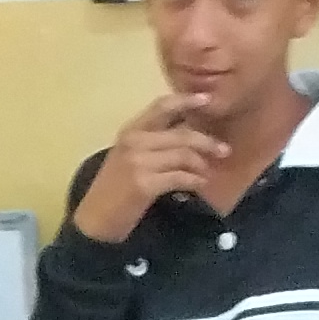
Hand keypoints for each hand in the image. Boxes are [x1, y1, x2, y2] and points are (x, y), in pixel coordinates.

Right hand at [72, 92, 232, 243]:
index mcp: (130, 131)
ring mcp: (138, 162)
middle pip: (181, 134)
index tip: (207, 99)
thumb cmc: (114, 189)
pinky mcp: (144, 184)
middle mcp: (134, 141)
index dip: (186, 100)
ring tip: (207, 173)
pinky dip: (194, 181)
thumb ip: (152, 142)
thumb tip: (187, 132)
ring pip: (183, 155)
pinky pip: (180, 177)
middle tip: (224, 150)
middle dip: (207, 141)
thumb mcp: (129, 158)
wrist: (94, 220)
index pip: (162, 106)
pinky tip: (200, 185)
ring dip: (201, 165)